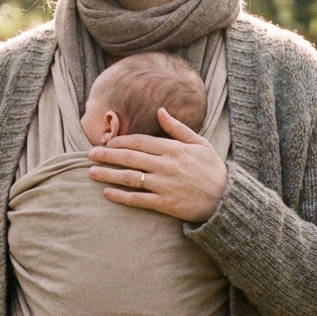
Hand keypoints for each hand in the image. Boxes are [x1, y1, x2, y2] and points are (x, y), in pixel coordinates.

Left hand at [87, 108, 227, 223]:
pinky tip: (107, 193)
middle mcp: (166, 165)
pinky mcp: (165, 204)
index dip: (120, 141)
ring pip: (130, 177)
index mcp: (174, 149)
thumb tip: (160, 111)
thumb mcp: (200, 143)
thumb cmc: (213, 170)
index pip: (139, 142)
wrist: (227, 199)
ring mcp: (165, 185)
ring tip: (91, 172)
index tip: (107, 142)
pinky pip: (139, 199)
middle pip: (130, 157)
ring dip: (108, 174)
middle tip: (89, 155)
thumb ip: (178, 128)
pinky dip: (121, 196)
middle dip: (107, 155)